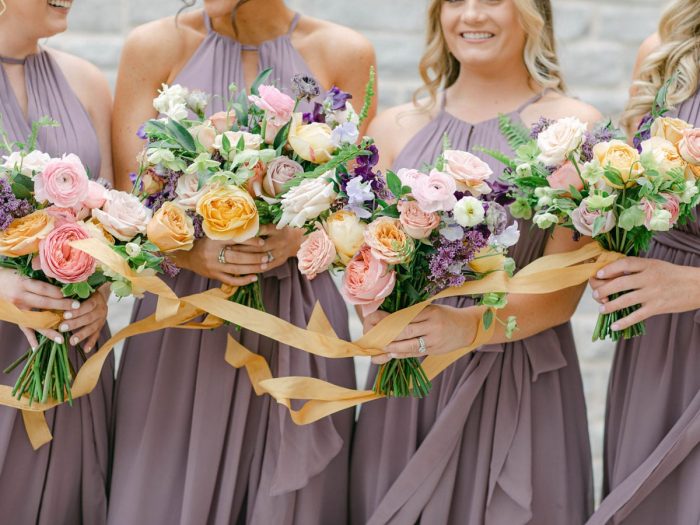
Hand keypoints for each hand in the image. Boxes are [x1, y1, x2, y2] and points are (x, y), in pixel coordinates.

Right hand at [0, 268, 79, 347]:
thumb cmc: (12, 275)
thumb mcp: (25, 271)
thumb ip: (41, 275)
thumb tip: (63, 279)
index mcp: (24, 283)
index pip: (44, 289)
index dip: (59, 293)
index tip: (73, 294)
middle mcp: (20, 297)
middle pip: (44, 304)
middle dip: (61, 306)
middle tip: (77, 309)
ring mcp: (17, 309)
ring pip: (35, 320)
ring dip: (49, 330)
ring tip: (61, 339)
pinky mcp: (14, 316)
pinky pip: (23, 328)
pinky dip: (30, 338)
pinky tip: (37, 347)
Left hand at [55, 286, 109, 351]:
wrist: (99, 297)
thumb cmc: (84, 294)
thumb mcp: (81, 291)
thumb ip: (72, 295)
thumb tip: (56, 298)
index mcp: (96, 299)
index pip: (88, 305)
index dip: (77, 311)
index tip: (65, 315)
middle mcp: (101, 309)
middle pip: (89, 318)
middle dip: (75, 324)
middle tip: (62, 328)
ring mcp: (102, 319)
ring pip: (92, 328)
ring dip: (82, 335)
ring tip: (71, 341)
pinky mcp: (100, 327)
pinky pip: (96, 335)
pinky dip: (91, 343)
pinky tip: (86, 350)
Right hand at [169, 237, 259, 286]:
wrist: (188, 256)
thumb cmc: (206, 243)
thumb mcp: (215, 235)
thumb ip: (230, 235)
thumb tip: (251, 233)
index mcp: (214, 240)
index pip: (235, 240)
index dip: (250, 242)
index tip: (262, 243)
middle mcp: (213, 253)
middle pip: (237, 256)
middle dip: (254, 257)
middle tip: (267, 256)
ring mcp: (213, 266)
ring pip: (236, 269)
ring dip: (252, 268)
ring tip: (264, 266)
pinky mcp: (214, 276)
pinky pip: (230, 280)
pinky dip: (243, 280)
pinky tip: (253, 278)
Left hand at [226, 225, 303, 272]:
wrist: (297, 239)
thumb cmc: (281, 229)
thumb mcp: (273, 223)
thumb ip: (260, 225)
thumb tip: (242, 224)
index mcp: (276, 230)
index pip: (260, 232)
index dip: (246, 236)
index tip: (233, 237)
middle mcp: (279, 242)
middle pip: (259, 247)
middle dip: (243, 249)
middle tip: (228, 249)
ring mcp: (280, 253)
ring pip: (261, 258)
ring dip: (247, 260)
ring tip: (233, 260)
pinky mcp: (280, 261)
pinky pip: (266, 267)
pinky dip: (255, 268)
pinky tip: (244, 269)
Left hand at [364, 305, 479, 364]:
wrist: (467, 327)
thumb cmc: (446, 316)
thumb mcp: (432, 309)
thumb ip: (415, 313)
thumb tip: (391, 318)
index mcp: (429, 311)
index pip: (406, 316)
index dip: (390, 320)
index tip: (377, 321)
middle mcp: (432, 325)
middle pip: (406, 330)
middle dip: (389, 334)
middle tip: (375, 336)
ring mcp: (434, 339)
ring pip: (410, 344)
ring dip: (394, 347)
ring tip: (381, 347)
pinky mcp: (435, 350)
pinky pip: (416, 352)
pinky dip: (403, 353)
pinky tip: (393, 354)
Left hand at [590, 257, 699, 330]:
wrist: (697, 286)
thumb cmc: (671, 275)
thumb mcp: (655, 265)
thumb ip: (636, 269)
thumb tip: (611, 275)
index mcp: (648, 265)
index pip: (625, 264)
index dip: (609, 269)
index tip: (598, 274)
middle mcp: (650, 278)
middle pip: (621, 283)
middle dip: (604, 289)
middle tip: (595, 294)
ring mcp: (653, 293)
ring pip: (626, 300)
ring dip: (610, 305)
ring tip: (601, 309)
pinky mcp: (658, 307)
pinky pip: (637, 315)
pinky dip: (624, 321)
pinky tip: (614, 325)